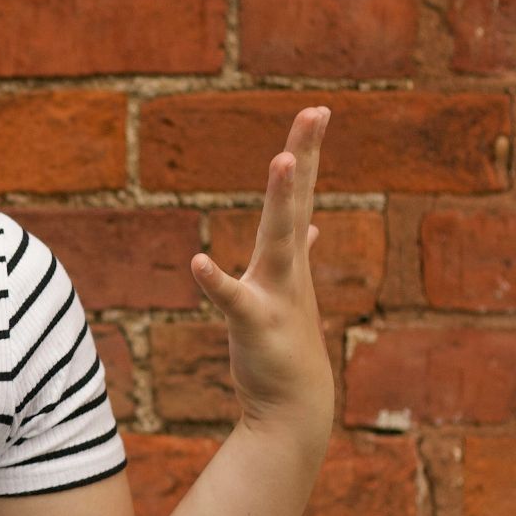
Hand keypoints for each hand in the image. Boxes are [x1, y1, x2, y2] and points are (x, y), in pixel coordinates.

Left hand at [190, 106, 336, 435]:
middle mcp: (285, 268)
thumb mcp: (289, 291)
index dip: (306, 152)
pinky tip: (198, 262)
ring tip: (283, 160)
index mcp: (286, 257)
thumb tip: (309, 227)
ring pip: (279, 239)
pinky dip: (217, 281)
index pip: (297, 194)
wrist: (293, 404)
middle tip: (316, 111)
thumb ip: (295, 254)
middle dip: (305, 155)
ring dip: (282, 201)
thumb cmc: (284, 344)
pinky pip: (234, 300)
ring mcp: (275, 293)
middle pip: (296, 201)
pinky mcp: (255, 324)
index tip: (317, 111)